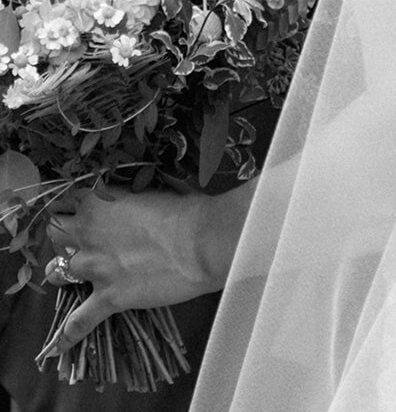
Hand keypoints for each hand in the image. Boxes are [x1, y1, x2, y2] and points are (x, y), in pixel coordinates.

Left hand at [40, 181, 253, 353]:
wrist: (200, 242)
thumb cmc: (184, 208)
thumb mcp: (149, 190)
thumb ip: (126, 199)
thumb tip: (125, 203)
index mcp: (97, 201)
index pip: (67, 199)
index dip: (74, 204)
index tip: (82, 207)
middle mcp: (86, 233)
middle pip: (55, 233)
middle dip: (62, 234)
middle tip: (77, 237)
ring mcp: (94, 268)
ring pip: (56, 271)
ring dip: (61, 270)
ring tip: (68, 272)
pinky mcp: (107, 298)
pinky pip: (79, 322)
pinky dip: (67, 334)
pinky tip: (57, 345)